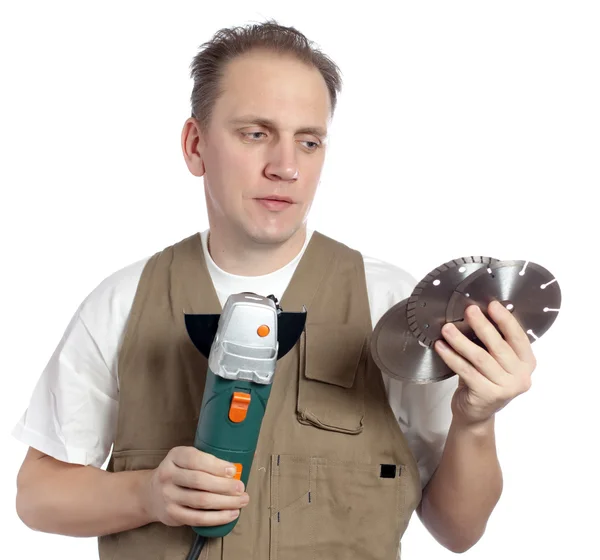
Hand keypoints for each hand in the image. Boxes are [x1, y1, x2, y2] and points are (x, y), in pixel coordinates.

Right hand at [142, 446, 248, 526]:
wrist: (151, 493)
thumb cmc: (179, 472)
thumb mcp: (186, 459)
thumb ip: (206, 461)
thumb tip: (236, 470)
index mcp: (175, 456)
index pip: (196, 459)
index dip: (216, 465)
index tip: (233, 471)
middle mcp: (168, 475)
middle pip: (200, 481)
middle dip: (225, 485)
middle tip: (241, 488)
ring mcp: (168, 496)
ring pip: (201, 500)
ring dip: (226, 502)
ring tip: (241, 501)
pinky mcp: (172, 514)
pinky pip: (198, 518)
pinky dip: (217, 517)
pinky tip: (231, 514)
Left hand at [434, 301, 536, 427]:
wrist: (476, 414)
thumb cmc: (485, 380)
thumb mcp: (496, 361)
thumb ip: (494, 342)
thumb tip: (478, 312)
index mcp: (527, 363)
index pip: (519, 337)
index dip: (506, 320)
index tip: (492, 304)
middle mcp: (521, 376)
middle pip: (499, 346)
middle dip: (482, 326)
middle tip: (468, 311)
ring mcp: (505, 388)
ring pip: (480, 358)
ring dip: (461, 341)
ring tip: (447, 328)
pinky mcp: (487, 395)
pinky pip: (466, 370)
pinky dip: (451, 357)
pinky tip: (441, 347)